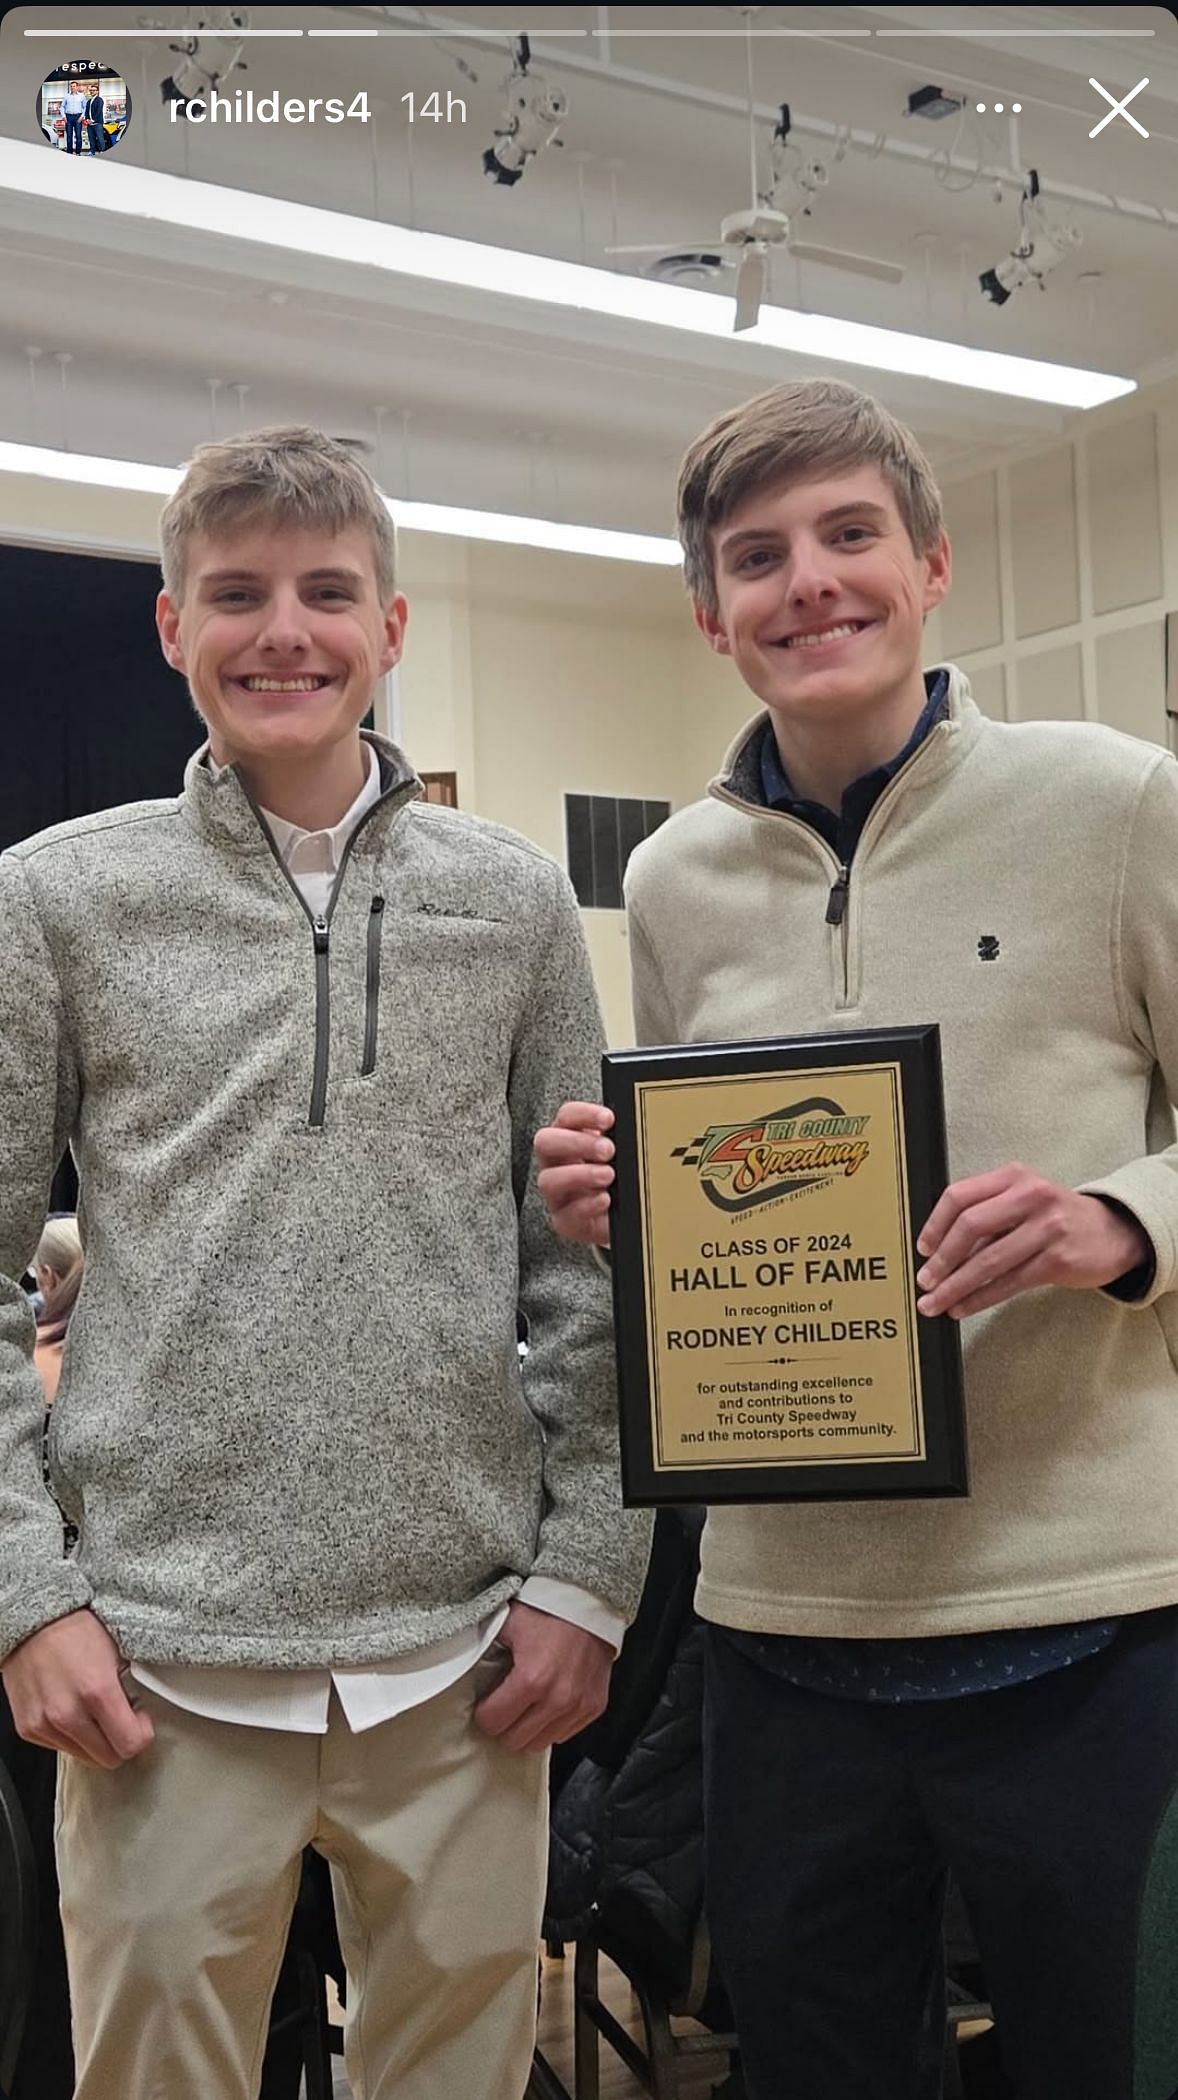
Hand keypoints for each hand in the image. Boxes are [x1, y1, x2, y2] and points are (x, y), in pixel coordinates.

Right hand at [1, 1609, 154, 1768]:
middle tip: (121, 1716)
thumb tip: (148, 1709)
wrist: (32, 1620)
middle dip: (120, 1740)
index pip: (130, 1744)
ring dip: (95, 1740)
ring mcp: (44, 1724)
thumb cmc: (76, 1628)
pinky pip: (60, 1748)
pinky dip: (71, 1736)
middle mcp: (67, 1713)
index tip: (140, 1719)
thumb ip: (134, 1685)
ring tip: (95, 1711)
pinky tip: (74, 1710)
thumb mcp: (119, 1650)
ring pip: (84, 1757)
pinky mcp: (27, 1728)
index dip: (142, 1733)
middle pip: (108, 1758)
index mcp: (97, 1691)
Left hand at [472, 1601, 613, 1753]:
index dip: (483, 1714)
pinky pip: (564, 1733)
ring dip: (528, 1729)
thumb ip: (484, 1648)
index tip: (485, 1705)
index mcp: (531, 1679)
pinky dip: (552, 1724)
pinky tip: (546, 1704)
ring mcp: (578, 1706)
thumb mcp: (507, 1623)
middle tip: (502, 1707)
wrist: (589, 1602)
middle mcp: (557, 1698)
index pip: (493, 1723)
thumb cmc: (548, 1609)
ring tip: (525, 1706)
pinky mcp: (594, 1707)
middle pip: (515, 1740)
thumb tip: (463, 1664)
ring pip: (540, 1743)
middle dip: (504, 1725)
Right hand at [534, 1102, 614, 1247]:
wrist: (627, 1216)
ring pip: (548, 1180)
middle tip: (608, 1150)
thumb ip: (622, 1140)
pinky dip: (586, 1206)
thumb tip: (633, 1129)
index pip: (566, 1116)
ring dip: (580, 1175)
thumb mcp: (622, 1154)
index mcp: (570, 1137)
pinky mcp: (564, 1221)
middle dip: (576, 1143)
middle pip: (545, 1142)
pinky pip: (565, 1215)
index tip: (609, 1119)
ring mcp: (557, 1193)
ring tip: (608, 1175)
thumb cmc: (620, 1177)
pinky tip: (605, 1199)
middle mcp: (557, 1162)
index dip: (584, 1114)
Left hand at [915, 1164, 1150, 1320]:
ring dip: (956, 1286)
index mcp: (1013, 1177)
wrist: (1114, 1233)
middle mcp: (1030, 1196)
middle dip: (942, 1259)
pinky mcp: (1057, 1260)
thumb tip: (938, 1249)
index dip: (935, 1225)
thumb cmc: (1057, 1218)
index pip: (960, 1195)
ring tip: (936, 1302)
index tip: (923, 1249)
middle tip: (925, 1281)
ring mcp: (1047, 1228)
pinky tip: (964, 1306)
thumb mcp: (1023, 1200)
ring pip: (988, 1261)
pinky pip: (1009, 1283)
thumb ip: (987, 1214)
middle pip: (970, 1226)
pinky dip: (981, 1298)